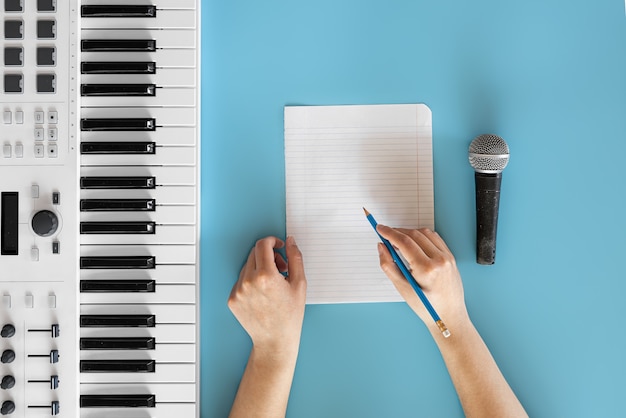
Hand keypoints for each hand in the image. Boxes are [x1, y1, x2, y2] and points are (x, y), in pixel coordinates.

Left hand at [228, 236, 306, 353]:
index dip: (272, 241)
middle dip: (268, 255)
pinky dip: (251, 281)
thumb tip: (289, 241)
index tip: (278, 245)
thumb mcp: (299, 284)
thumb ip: (295, 258)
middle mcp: (248, 281)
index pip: (263, 245)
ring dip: (259, 268)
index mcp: (265, 276)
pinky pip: (240, 281)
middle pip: (254, 253)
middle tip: (281, 268)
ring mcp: (238, 291)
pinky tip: (262, 294)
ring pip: (247, 266)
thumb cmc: (290, 315)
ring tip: (273, 284)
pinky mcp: (232, 299)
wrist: (275, 340)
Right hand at [376, 225, 468, 332]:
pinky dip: (422, 236)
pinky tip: (414, 242)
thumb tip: (381, 247)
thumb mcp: (402, 289)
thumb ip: (388, 265)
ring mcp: (447, 257)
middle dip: (398, 232)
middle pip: (414, 235)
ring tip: (399, 240)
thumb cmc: (427, 307)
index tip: (380, 228)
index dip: (390, 233)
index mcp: (427, 269)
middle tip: (386, 234)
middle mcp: (439, 260)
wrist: (449, 316)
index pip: (405, 242)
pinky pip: (435, 239)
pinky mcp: (451, 257)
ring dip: (410, 233)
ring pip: (425, 233)